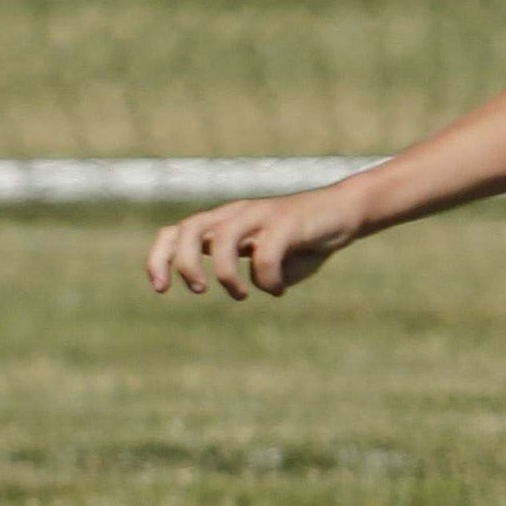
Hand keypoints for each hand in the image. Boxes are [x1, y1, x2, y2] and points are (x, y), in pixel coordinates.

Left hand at [145, 189, 358, 298]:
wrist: (345, 212)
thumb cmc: (302, 241)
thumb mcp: (266, 258)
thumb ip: (244, 272)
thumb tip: (239, 288)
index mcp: (223, 223)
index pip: (176, 233)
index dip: (160, 258)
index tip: (161, 289)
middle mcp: (236, 214)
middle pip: (188, 229)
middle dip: (184, 263)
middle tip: (199, 290)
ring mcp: (260, 215)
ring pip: (222, 239)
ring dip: (224, 273)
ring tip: (240, 294)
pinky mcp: (287, 222)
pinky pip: (265, 254)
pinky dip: (267, 279)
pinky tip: (278, 289)